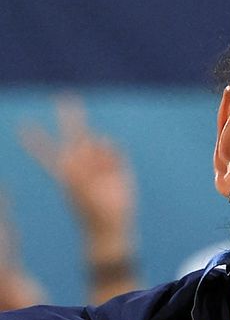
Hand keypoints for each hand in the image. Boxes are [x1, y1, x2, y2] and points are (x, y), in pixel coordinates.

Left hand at [19, 96, 135, 239]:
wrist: (111, 223)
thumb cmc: (90, 210)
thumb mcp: (77, 188)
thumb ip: (78, 165)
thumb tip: (84, 149)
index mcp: (65, 170)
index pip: (46, 150)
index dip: (35, 139)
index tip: (22, 126)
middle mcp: (81, 162)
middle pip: (74, 133)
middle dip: (70, 115)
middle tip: (64, 96)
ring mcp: (99, 162)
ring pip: (98, 140)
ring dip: (100, 151)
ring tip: (102, 172)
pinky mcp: (117, 163)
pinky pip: (115, 147)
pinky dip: (114, 154)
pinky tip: (114, 168)